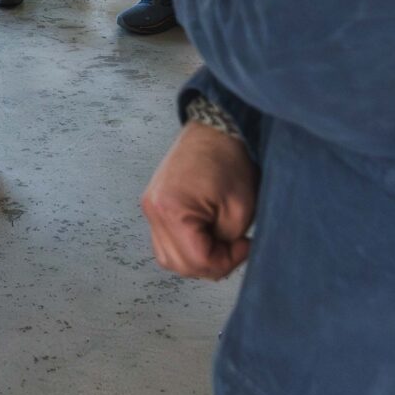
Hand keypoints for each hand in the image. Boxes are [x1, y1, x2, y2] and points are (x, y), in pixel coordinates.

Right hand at [143, 119, 257, 279]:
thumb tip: (217, 257)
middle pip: (179, 264)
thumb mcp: (240, 209)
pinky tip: (204, 236)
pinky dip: (185, 247)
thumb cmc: (229, 161)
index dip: (226, 261)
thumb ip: (226, 242)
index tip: (244, 245)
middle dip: (211, 264)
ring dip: (195, 259)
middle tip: (234, 247)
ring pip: (169, 258)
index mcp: (171, 210)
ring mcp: (150, 207)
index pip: (197, 260)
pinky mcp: (155, 204)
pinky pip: (165, 242)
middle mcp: (153, 210)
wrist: (215, 130)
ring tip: (219, 242)